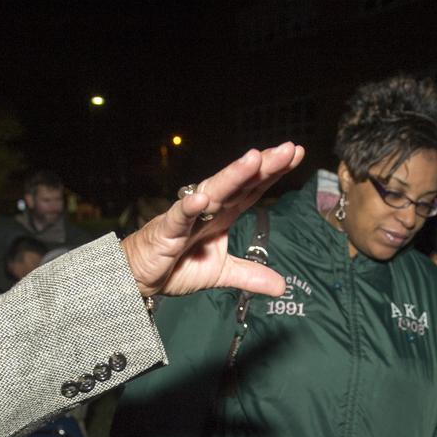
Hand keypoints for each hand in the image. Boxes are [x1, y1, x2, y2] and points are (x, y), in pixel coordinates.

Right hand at [120, 143, 305, 297]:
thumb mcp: (221, 273)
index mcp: (222, 216)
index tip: (297, 154)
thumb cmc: (177, 266)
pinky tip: (204, 198)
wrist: (139, 277)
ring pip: (213, 193)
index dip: (273, 172)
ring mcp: (187, 218)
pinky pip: (178, 217)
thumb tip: (281, 286)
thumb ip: (250, 276)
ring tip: (254, 160)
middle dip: (262, 167)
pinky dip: (189, 207)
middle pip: (239, 185)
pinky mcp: (166, 232)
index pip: (252, 190)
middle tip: (288, 149)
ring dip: (233, 176)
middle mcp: (207, 210)